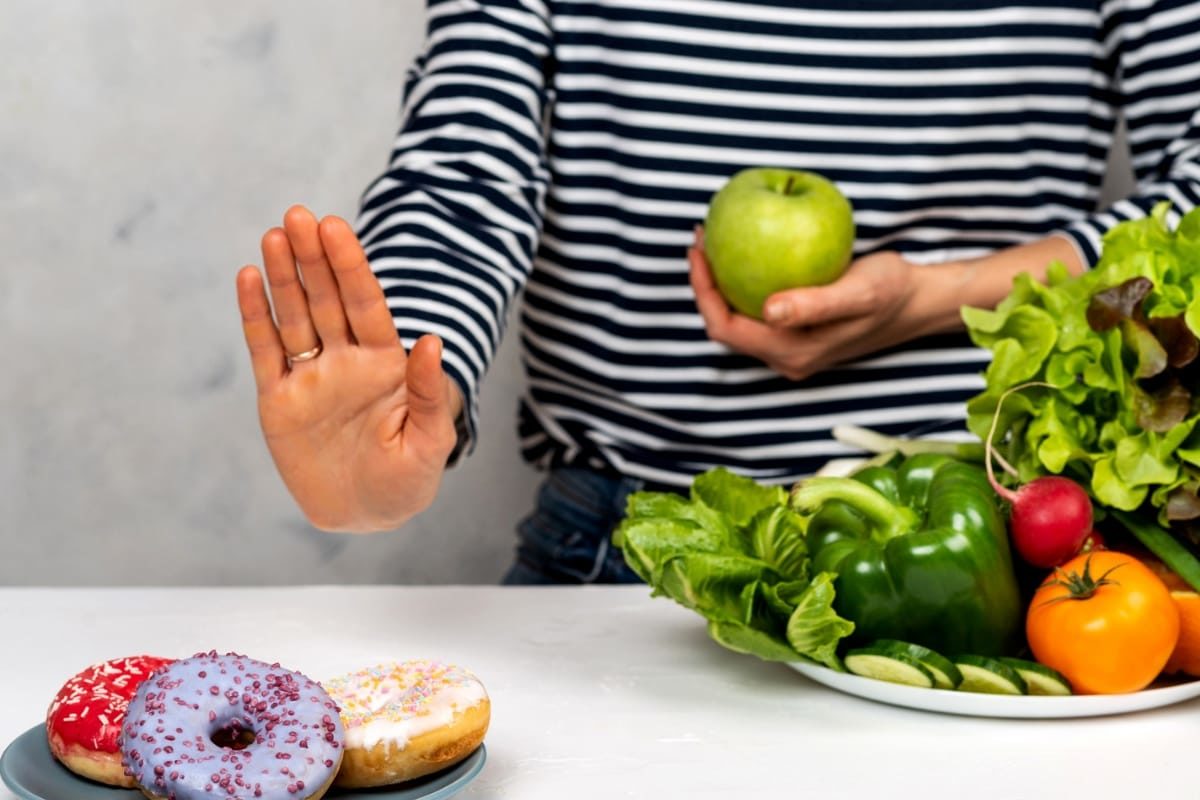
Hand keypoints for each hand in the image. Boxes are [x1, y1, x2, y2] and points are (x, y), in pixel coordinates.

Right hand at [236, 206, 460, 531]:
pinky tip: (248, 278)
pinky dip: (256, 316)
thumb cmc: (406, 482)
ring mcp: (310, 377)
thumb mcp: (430, 443)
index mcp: (385, 364)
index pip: (366, 305)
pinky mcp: (278, 400)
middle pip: (327, 300)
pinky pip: (265, 351)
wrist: (364, 516)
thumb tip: (435, 340)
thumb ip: (430, 393)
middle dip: (313, 259)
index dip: (350, 267)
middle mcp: (346, 361)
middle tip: (298, 215)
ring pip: (295, 316)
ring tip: (273, 236)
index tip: (335, 228)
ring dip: (284, 277)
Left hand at [688, 227, 921, 380]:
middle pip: (726, 327)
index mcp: (792, 352)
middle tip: (702, 240)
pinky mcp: (798, 335)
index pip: (726, 327)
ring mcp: (792, 349)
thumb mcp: (857, 292)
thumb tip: (769, 310)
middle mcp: (786, 357)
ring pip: (740, 320)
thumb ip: (814, 305)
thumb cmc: (892, 291)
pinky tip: (744, 255)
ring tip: (716, 244)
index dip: (703, 291)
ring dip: (723, 286)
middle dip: (707, 286)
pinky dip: (742, 285)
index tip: (699, 249)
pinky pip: (756, 313)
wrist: (919, 301)